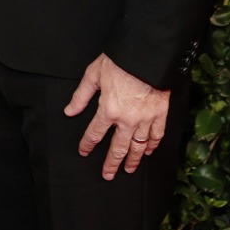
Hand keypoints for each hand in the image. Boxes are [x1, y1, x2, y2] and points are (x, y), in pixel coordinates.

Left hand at [64, 53, 169, 179]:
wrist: (146, 54)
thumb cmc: (119, 61)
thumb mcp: (93, 74)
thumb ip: (81, 96)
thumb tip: (70, 111)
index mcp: (109, 110)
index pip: (95, 133)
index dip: (87, 144)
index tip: (84, 151)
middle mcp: (127, 120)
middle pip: (117, 148)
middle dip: (111, 163)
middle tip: (107, 175)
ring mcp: (145, 119)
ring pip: (138, 147)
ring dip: (132, 160)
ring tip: (128, 170)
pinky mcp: (160, 114)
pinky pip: (156, 136)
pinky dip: (152, 146)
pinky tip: (148, 152)